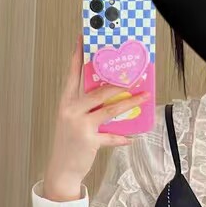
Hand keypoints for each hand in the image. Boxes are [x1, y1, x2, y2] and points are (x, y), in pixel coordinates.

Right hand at [43, 44, 148, 201]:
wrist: (61, 168)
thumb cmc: (69, 141)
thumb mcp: (73, 119)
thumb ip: (87, 105)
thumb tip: (110, 93)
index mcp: (66, 101)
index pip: (72, 73)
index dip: (78, 55)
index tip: (83, 38)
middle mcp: (71, 110)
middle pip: (98, 90)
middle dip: (118, 83)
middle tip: (134, 76)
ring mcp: (79, 125)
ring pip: (109, 109)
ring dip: (129, 103)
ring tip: (144, 97)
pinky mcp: (89, 140)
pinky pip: (111, 136)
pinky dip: (122, 137)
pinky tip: (132, 137)